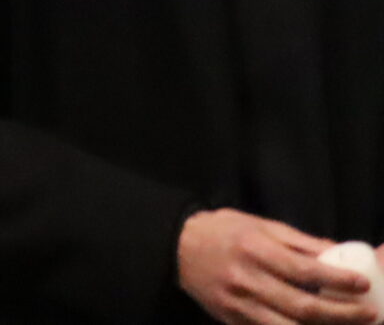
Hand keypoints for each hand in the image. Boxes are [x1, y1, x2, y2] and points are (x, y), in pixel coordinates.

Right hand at [178, 210, 372, 323]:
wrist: (176, 248)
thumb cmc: (222, 231)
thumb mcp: (259, 225)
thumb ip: (299, 241)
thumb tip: (339, 250)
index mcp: (254, 249)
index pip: (304, 270)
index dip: (337, 279)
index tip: (362, 282)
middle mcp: (246, 280)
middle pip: (303, 307)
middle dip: (342, 314)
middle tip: (368, 313)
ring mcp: (239, 305)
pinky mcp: (233, 320)